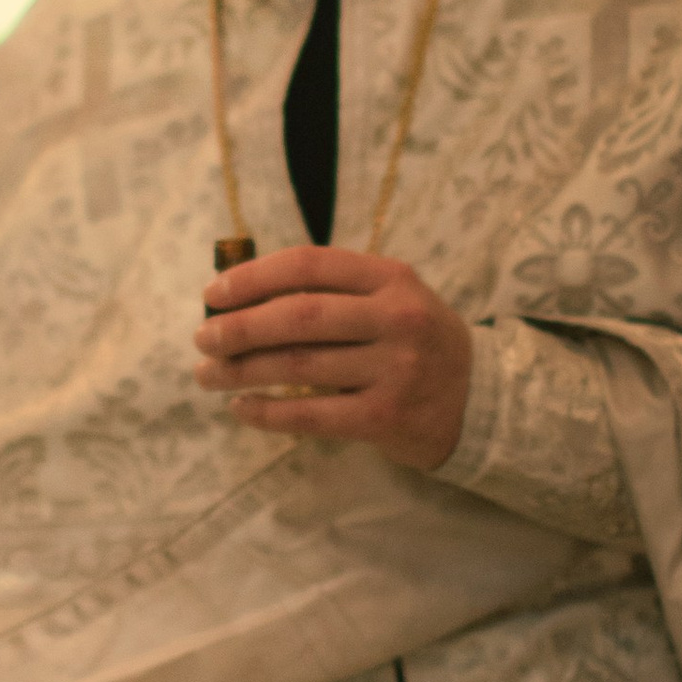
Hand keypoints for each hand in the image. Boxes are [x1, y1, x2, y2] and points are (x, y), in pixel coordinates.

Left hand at [195, 245, 473, 470]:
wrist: (480, 401)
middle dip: (239, 328)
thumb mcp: (393, 299)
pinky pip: (311, 415)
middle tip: (202, 339)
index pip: (309, 265)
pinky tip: (241, 409)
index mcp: (391, 278)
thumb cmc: (417, 343)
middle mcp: (396, 318)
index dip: (253, 277)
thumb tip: (243, 296)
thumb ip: (335, 290)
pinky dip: (267, 412)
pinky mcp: (385, 417)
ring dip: (241, 371)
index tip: (213, 293)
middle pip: (298, 317)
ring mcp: (393, 369)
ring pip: (298, 366)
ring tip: (207, 376)